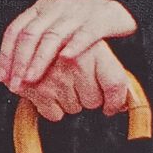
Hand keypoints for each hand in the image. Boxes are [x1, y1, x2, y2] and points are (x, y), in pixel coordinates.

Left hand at [0, 0, 136, 97]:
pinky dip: (74, 46)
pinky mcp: (99, 20)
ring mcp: (77, 13)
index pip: (16, 30)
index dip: (6, 54)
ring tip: (32, 78)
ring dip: (39, 59)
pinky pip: (85, 33)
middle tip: (15, 83)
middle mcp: (56, 9)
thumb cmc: (77, 21)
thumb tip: (5, 67)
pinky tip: (65, 59)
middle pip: (31, 34)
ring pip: (53, 36)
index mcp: (41, 9)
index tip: (3, 76)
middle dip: (20, 62)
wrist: (111, 5)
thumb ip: (32, 40)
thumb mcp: (50, 22)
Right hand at [18, 40, 133, 122]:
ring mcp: (54, 76)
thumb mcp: (94, 50)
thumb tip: (122, 107)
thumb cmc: (68, 46)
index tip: (111, 107)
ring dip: (69, 101)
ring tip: (60, 81)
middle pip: (94, 101)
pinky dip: (52, 107)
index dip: (116, 101)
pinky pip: (55, 114)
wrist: (30, 38)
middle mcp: (75, 61)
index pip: (115, 84)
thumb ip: (112, 77)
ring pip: (74, 108)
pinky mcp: (36, 89)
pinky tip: (48, 90)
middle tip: (76, 82)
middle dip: (87, 97)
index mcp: (93, 48)